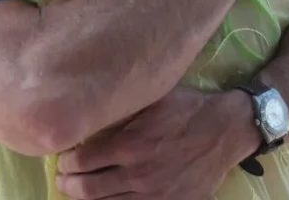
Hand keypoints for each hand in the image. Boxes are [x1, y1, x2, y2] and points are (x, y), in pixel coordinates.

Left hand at [56, 87, 257, 199]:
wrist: (226, 131)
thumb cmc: (188, 109)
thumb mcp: (153, 99)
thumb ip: (122, 109)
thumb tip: (91, 112)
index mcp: (130, 144)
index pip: (82, 160)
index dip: (67, 161)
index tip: (64, 158)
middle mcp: (136, 174)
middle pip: (86, 188)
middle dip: (68, 184)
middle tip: (63, 178)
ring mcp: (152, 194)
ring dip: (85, 198)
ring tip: (78, 191)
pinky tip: (106, 199)